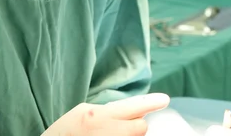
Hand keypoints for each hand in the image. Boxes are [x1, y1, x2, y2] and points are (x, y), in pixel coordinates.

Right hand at [41, 93, 169, 135]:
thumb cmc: (65, 133)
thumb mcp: (82, 114)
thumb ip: (107, 111)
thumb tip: (132, 112)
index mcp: (96, 116)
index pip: (132, 107)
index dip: (150, 103)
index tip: (165, 99)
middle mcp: (106, 132)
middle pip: (141, 128)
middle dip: (136, 127)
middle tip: (121, 128)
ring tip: (107, 135)